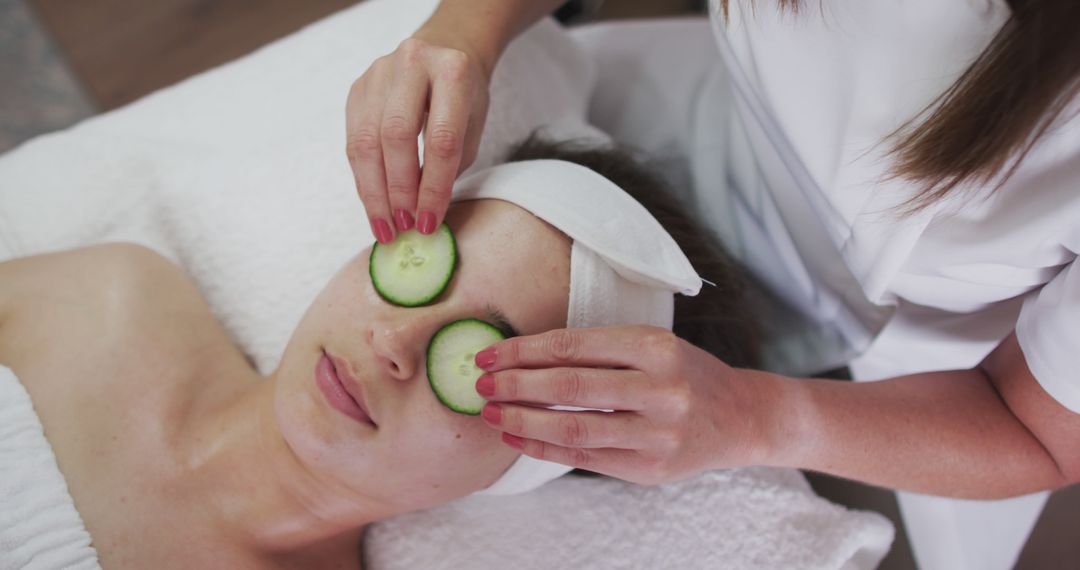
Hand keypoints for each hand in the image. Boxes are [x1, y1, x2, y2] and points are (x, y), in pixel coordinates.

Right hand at [345, 33, 491, 242]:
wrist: (445, 47)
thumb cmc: (464, 94)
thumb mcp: (473, 124)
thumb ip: (451, 164)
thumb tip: (425, 216)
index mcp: (452, 71)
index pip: (441, 139)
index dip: (434, 187)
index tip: (430, 222)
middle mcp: (411, 64)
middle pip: (396, 137)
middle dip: (398, 191)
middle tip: (404, 226)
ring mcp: (378, 73)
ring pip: (366, 141)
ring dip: (374, 192)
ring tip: (385, 226)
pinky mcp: (357, 87)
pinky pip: (353, 141)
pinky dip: (363, 178)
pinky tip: (373, 204)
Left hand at [473, 326, 767, 485]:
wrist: (740, 417)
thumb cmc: (685, 374)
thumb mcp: (653, 346)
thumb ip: (600, 351)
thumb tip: (524, 358)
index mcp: (656, 347)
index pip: (573, 346)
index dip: (524, 351)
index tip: (490, 354)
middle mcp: (659, 389)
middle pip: (568, 386)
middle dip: (516, 384)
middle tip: (481, 384)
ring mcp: (656, 434)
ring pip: (573, 427)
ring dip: (523, 420)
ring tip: (492, 412)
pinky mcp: (650, 469)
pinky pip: (583, 458)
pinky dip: (543, 447)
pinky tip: (517, 437)